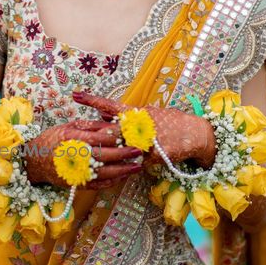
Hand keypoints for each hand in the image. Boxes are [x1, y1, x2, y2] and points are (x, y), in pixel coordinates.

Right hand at [25, 119, 141, 189]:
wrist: (33, 161)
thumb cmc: (52, 140)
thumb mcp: (68, 126)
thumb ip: (89, 126)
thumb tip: (111, 125)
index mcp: (73, 139)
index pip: (99, 138)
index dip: (116, 137)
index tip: (129, 134)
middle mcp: (76, 157)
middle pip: (104, 156)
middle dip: (123, 153)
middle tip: (138, 150)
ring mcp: (76, 172)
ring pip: (104, 173)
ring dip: (122, 170)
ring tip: (136, 166)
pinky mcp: (77, 184)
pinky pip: (98, 184)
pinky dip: (112, 181)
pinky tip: (123, 176)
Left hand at [72, 91, 215, 168]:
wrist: (194, 135)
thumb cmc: (170, 123)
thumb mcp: (147, 114)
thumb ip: (125, 115)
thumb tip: (104, 113)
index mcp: (136, 113)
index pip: (110, 105)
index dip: (92, 100)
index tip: (75, 95)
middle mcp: (138, 126)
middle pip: (108, 129)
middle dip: (89, 129)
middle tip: (71, 127)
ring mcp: (144, 142)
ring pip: (118, 148)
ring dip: (102, 150)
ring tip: (85, 151)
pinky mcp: (151, 157)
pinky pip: (134, 163)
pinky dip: (126, 165)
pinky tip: (115, 169)